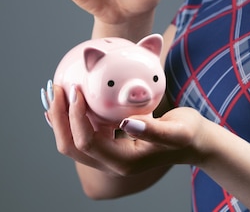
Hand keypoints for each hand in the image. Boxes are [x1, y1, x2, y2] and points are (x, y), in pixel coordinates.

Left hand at [44, 82, 206, 175]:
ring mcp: (108, 156)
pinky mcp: (109, 145)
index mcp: (123, 161)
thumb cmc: (188, 134)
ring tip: (55, 91)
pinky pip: (81, 134)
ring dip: (60, 118)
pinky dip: (70, 118)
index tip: (76, 90)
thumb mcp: (177, 131)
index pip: (87, 142)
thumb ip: (153, 129)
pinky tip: (66, 100)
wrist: (194, 142)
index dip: (75, 117)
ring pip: (72, 142)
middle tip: (57, 88)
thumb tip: (127, 123)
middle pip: (71, 146)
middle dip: (59, 118)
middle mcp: (111, 162)